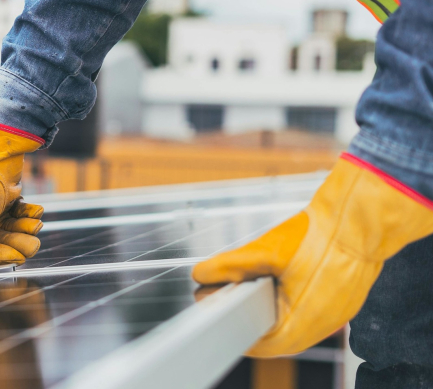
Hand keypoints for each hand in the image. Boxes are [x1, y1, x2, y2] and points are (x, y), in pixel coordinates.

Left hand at [193, 154, 432, 356]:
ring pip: (297, 322)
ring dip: (273, 309)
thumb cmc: (320, 236)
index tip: (221, 317)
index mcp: (304, 322)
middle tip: (230, 299)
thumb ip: (229, 266)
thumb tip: (202, 274)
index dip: (237, 331)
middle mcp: (324, 324)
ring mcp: (338, 313)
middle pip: (279, 334)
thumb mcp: (264, 251)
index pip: (263, 345)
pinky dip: (292, 300)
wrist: (361, 217)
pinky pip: (313, 309)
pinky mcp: (344, 299)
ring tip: (252, 288)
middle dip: (252, 318)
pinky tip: (280, 282)